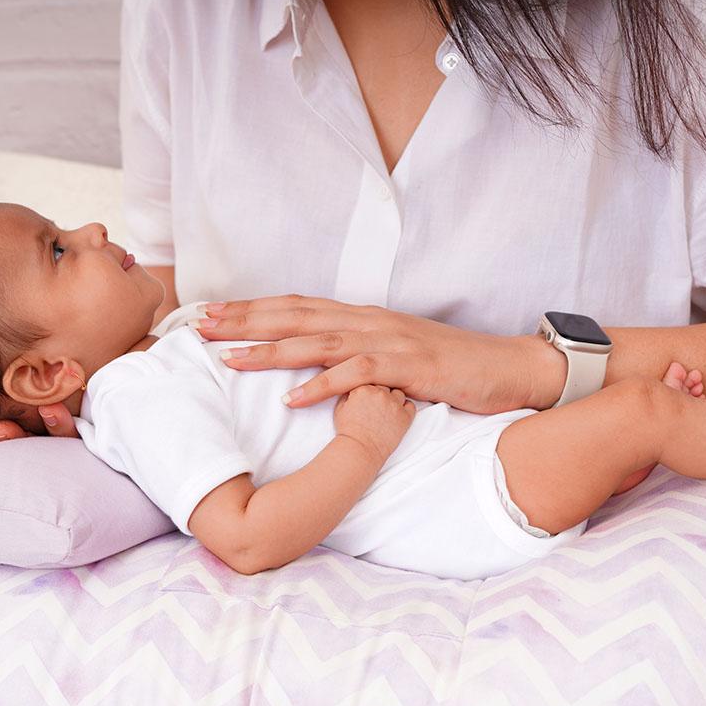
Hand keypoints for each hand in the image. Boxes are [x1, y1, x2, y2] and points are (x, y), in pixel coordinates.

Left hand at [194, 295, 564, 413]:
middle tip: (199, 327)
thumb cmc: (446, 366)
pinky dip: (321, 385)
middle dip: (244, 320)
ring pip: (317, 340)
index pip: (295, 307)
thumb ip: (353, 355)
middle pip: (294, 316)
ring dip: (271, 350)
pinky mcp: (407, 366)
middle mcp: (366, 321)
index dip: (250, 309)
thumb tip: (311, 368)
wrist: (506, 367)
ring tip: (230, 360)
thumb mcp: (391, 355)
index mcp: (359, 318)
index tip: (209, 315)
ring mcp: (387, 341)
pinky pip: (356, 374)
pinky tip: (291, 398)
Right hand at [333, 384, 416, 466]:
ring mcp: (394, 404)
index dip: (369, 385)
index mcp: (363, 387)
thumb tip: (353, 388)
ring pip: (398, 392)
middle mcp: (381, 392)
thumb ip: (348, 394)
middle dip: (381, 390)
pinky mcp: (405, 416)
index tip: (368, 394)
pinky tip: (396, 414)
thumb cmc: (348, 431)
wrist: (360, 449)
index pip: (370, 377)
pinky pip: (410, 405)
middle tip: (376, 402)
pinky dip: (404, 408)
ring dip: (393, 398)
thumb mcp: (340, 408)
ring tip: (386, 409)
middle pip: (385, 382)